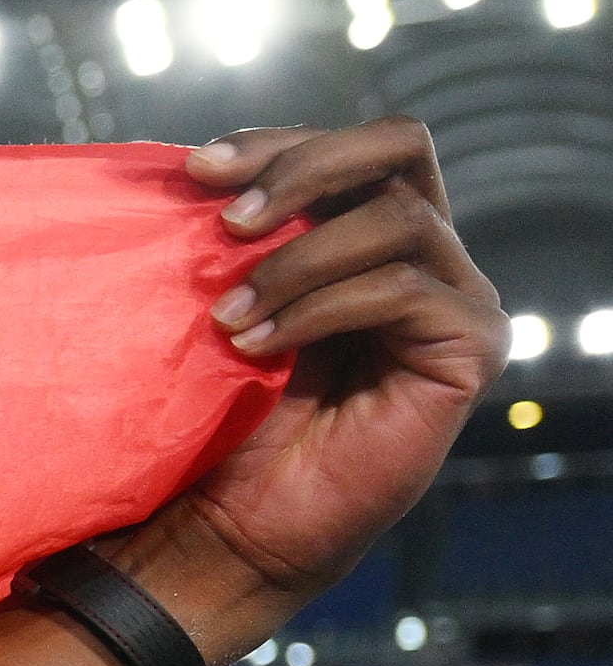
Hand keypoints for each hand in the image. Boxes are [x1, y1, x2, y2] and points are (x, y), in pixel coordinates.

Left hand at [119, 119, 499, 657]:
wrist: (229, 523)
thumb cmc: (219, 418)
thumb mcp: (224, 299)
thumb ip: (241, 230)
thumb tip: (197, 161)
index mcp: (370, 232)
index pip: (353, 145)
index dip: (278, 142)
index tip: (195, 169)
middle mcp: (428, 256)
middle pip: (399, 148)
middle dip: (302, 168)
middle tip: (225, 219)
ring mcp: (458, 301)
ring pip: (395, 219)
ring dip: (296, 259)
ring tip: (226, 316)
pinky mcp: (470, 349)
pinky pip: (402, 289)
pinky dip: (318, 308)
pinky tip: (256, 345)